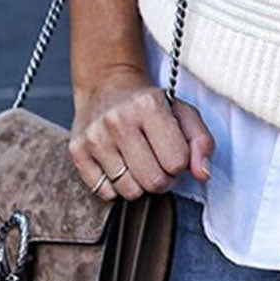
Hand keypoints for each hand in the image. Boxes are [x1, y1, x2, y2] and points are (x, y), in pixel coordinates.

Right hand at [68, 63, 215, 201]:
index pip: (177, 161)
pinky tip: (119, 164)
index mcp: (149, 106)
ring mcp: (95, 136)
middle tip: (159, 162)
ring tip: (139, 162)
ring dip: (140, 184)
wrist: (108, 87)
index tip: (174, 154)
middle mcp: (118, 120)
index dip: (181, 164)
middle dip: (163, 179)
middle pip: (153, 181)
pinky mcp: (77, 151)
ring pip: (129, 191)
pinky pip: (105, 193)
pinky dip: (116, 186)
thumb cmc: (149, 104)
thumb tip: (203, 175)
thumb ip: (202, 142)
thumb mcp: (184, 112)